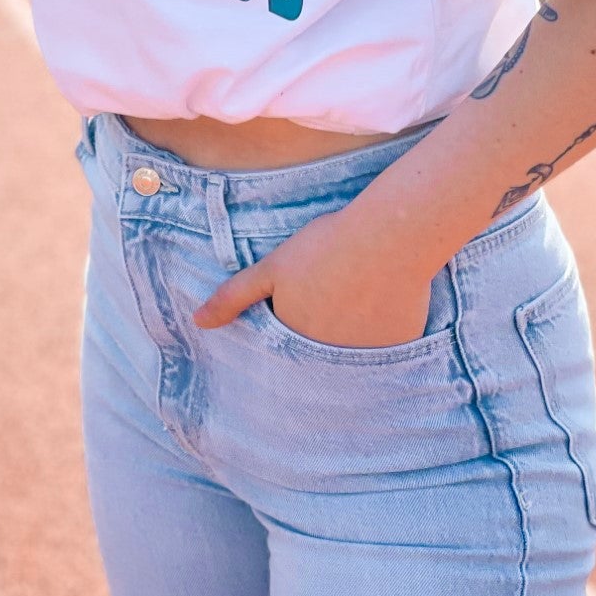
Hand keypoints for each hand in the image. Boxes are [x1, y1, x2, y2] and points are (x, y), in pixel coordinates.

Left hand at [191, 203, 436, 348]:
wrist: (388, 237)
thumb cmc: (326, 247)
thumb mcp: (272, 268)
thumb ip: (233, 297)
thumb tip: (198, 323)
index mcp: (294, 341)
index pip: (286, 342)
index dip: (293, 315)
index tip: (307, 293)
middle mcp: (328, 359)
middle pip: (318, 349)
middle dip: (322, 326)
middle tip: (334, 292)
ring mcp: (365, 358)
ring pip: (351, 350)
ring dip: (350, 332)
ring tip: (358, 294)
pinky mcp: (397, 349)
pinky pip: (384, 347)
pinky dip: (381, 329)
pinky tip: (383, 300)